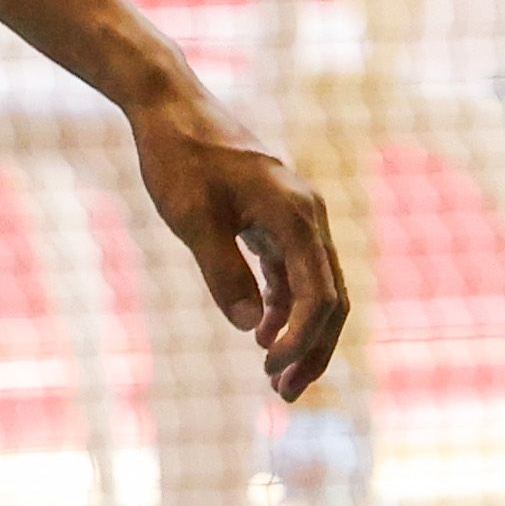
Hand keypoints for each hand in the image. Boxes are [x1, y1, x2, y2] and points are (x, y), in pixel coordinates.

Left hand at [131, 88, 348, 401]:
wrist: (172, 110)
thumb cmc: (181, 160)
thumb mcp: (193, 220)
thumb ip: (223, 273)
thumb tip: (251, 329)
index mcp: (296, 213)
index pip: (318, 291)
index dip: (302, 338)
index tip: (268, 370)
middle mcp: (308, 216)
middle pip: (332, 296)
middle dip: (314, 349)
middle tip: (284, 394)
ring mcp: (296, 218)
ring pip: (318, 288)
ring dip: (303, 335)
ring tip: (274, 379)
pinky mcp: (277, 221)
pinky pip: (295, 274)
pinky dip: (286, 310)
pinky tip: (262, 336)